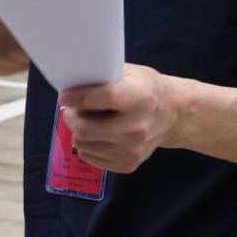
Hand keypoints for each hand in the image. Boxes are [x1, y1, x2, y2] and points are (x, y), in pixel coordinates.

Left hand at [59, 64, 182, 172]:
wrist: (172, 114)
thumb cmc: (146, 88)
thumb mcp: (130, 72)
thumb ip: (104, 76)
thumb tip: (72, 83)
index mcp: (139, 97)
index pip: (104, 98)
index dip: (78, 97)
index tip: (64, 96)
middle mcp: (137, 127)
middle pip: (86, 129)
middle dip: (71, 118)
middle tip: (70, 110)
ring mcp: (133, 149)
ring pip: (84, 146)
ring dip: (77, 132)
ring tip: (85, 120)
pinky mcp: (129, 164)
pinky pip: (92, 158)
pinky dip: (87, 146)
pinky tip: (95, 135)